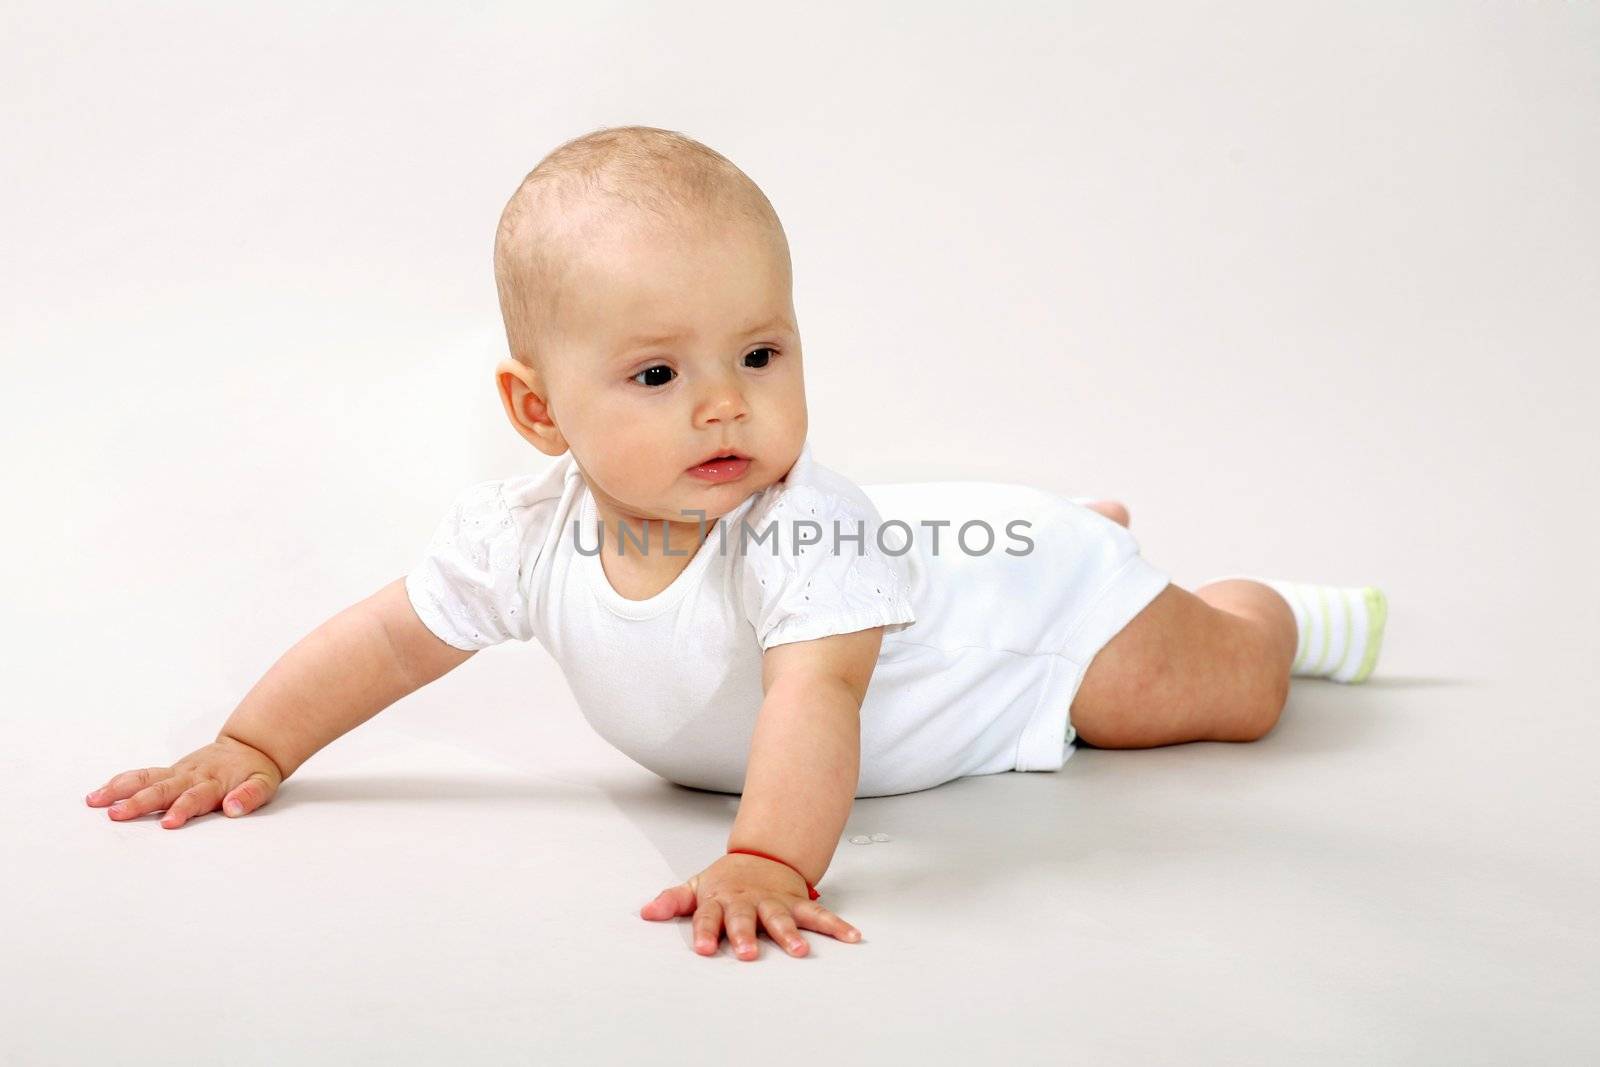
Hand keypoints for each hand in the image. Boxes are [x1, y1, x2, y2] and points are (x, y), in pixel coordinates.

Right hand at [85, 736, 283, 828]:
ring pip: (146, 779)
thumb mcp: (263, 784)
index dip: (182, 809)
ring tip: (95, 801)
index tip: (168, 823)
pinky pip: (143, 775)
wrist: (249, 746)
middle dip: (140, 803)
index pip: (196, 798)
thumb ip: (250, 796)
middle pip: (163, 789)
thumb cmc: (255, 771)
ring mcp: (178, 772)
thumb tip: (233, 808)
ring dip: (120, 790)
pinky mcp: (169, 771)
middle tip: (117, 814)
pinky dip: (121, 782)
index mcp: (214, 783)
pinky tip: (100, 792)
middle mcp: (191, 776)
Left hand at [639, 852, 862, 959]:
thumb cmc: (728, 879)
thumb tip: (647, 912)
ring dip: (791, 934)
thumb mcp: (697, 886)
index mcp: (721, 899)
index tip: (703, 949)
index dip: (705, 932)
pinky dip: (836, 925)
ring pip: (783, 918)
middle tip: (746, 954)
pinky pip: (819, 915)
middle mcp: (749, 902)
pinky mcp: (798, 903)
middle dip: (745, 936)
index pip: (709, 917)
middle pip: (745, 920)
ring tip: (799, 951)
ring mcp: (775, 902)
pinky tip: (851, 937)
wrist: (763, 854)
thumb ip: (674, 901)